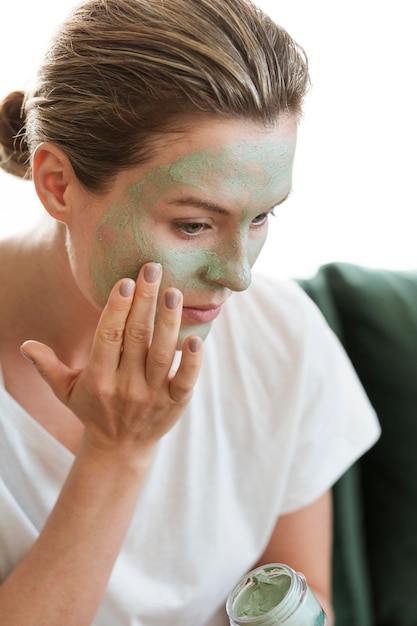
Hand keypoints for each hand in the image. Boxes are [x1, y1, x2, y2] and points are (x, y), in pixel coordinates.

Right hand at [20, 263, 202, 452]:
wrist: (120, 448)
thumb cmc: (94, 410)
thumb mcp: (66, 391)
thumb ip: (48, 367)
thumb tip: (25, 346)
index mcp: (98, 378)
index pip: (108, 337)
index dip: (117, 309)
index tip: (126, 281)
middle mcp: (125, 385)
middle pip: (136, 337)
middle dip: (145, 301)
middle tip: (153, 268)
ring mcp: (151, 395)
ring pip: (161, 354)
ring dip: (168, 322)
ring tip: (173, 292)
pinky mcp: (174, 403)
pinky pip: (185, 381)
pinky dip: (191, 362)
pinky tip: (196, 338)